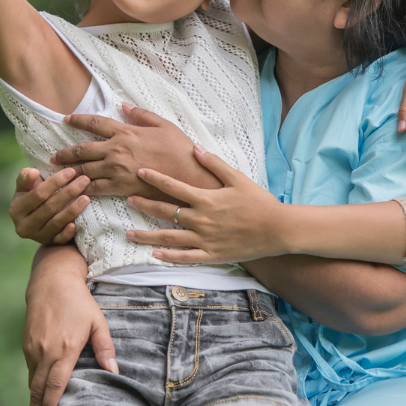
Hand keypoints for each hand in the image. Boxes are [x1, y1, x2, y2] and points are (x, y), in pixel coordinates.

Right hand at [9, 167, 90, 244]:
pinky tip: (76, 224)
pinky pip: (59, 240)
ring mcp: (36, 237)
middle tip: (84, 181)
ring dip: (73, 210)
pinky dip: (67, 233)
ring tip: (86, 197)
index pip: (38, 194)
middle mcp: (24, 226)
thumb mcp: (26, 186)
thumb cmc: (33, 196)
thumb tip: (33, 172)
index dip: (55, 182)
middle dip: (68, 193)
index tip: (71, 171)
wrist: (38, 218)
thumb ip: (26, 177)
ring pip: (56, 223)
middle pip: (49, 208)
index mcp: (16, 210)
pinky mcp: (48, 244)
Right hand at [23, 247, 115, 405]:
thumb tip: (114, 371)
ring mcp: (32, 348)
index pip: (55, 386)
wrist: (51, 280)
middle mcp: (45, 351)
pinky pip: (29, 370)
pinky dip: (33, 384)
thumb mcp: (98, 321)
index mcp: (65, 349)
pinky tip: (38, 393)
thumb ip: (105, 347)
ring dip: (34, 401)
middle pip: (37, 391)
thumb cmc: (78, 301)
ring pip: (31, 382)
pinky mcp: (26, 343)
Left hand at [50, 102, 219, 198]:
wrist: (188, 174)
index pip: (95, 122)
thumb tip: (124, 105)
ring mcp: (116, 170)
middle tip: (53, 156)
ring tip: (58, 174)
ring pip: (84, 171)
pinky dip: (83, 189)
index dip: (78, 120)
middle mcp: (116, 150)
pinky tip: (75, 190)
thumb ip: (141, 114)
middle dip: (65, 153)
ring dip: (69, 172)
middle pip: (82, 150)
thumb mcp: (163, 124)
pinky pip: (96, 189)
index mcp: (125, 132)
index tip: (66, 119)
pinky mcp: (120, 187)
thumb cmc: (179, 148)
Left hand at [125, 145, 288, 262]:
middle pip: (166, 212)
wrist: (277, 229)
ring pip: (170, 238)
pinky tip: (155, 255)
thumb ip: (214, 163)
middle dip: (145, 205)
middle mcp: (202, 220)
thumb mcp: (237, 178)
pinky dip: (169, 257)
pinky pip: (185, 258)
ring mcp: (205, 240)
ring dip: (147, 236)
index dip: (155, 178)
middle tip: (128, 200)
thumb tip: (194, 147)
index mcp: (206, 198)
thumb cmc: (259, 201)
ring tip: (129, 234)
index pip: (174, 186)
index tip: (140, 172)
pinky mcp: (211, 255)